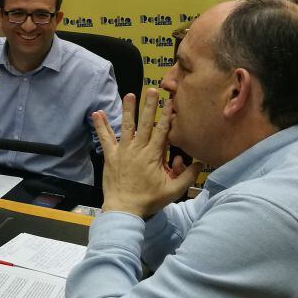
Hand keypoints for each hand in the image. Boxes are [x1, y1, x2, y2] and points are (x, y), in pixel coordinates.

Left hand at [93, 89, 201, 218]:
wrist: (124, 208)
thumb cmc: (149, 200)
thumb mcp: (173, 190)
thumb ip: (188, 175)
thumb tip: (200, 162)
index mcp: (153, 155)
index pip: (163, 131)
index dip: (167, 115)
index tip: (170, 101)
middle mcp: (138, 149)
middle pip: (145, 123)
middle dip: (149, 105)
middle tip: (152, 90)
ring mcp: (123, 151)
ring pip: (126, 126)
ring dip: (128, 110)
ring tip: (129, 95)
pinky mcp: (110, 156)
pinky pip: (105, 138)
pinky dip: (100, 126)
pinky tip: (96, 113)